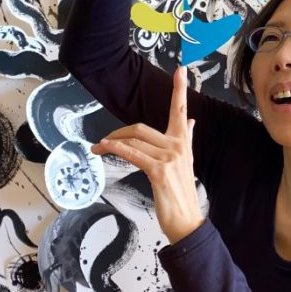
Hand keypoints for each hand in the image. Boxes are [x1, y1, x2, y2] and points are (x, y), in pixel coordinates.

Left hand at [91, 66, 203, 244]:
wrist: (187, 221)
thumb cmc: (182, 194)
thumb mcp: (187, 162)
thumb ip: (187, 139)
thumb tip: (191, 121)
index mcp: (184, 142)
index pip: (181, 110)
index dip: (180, 90)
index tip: (181, 70)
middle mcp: (178, 146)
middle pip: (142, 128)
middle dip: (119, 132)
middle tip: (104, 140)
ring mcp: (169, 157)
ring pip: (135, 140)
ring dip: (112, 142)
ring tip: (99, 147)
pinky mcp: (158, 171)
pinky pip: (133, 153)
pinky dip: (116, 148)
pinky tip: (104, 147)